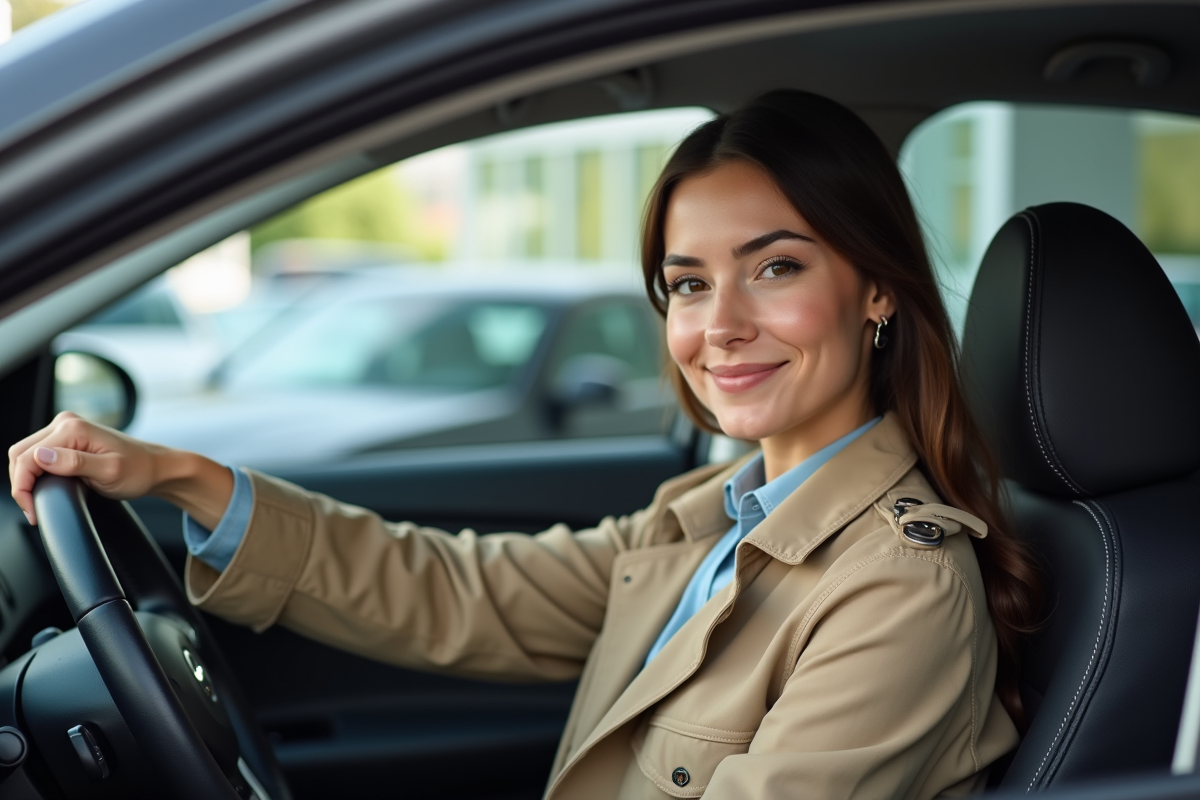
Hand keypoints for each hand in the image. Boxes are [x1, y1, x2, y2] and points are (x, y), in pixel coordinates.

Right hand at [8, 411, 232, 527]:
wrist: (157, 468)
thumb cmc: (140, 470)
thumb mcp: (109, 471)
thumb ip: (74, 464)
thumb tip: (41, 457)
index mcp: (73, 428)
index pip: (27, 456)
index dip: (22, 486)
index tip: (32, 510)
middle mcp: (66, 423)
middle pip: (20, 454)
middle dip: (21, 484)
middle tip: (33, 510)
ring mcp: (66, 430)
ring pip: (26, 455)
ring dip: (26, 480)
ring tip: (37, 503)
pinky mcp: (68, 440)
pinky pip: (39, 456)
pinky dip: (35, 474)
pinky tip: (44, 490)